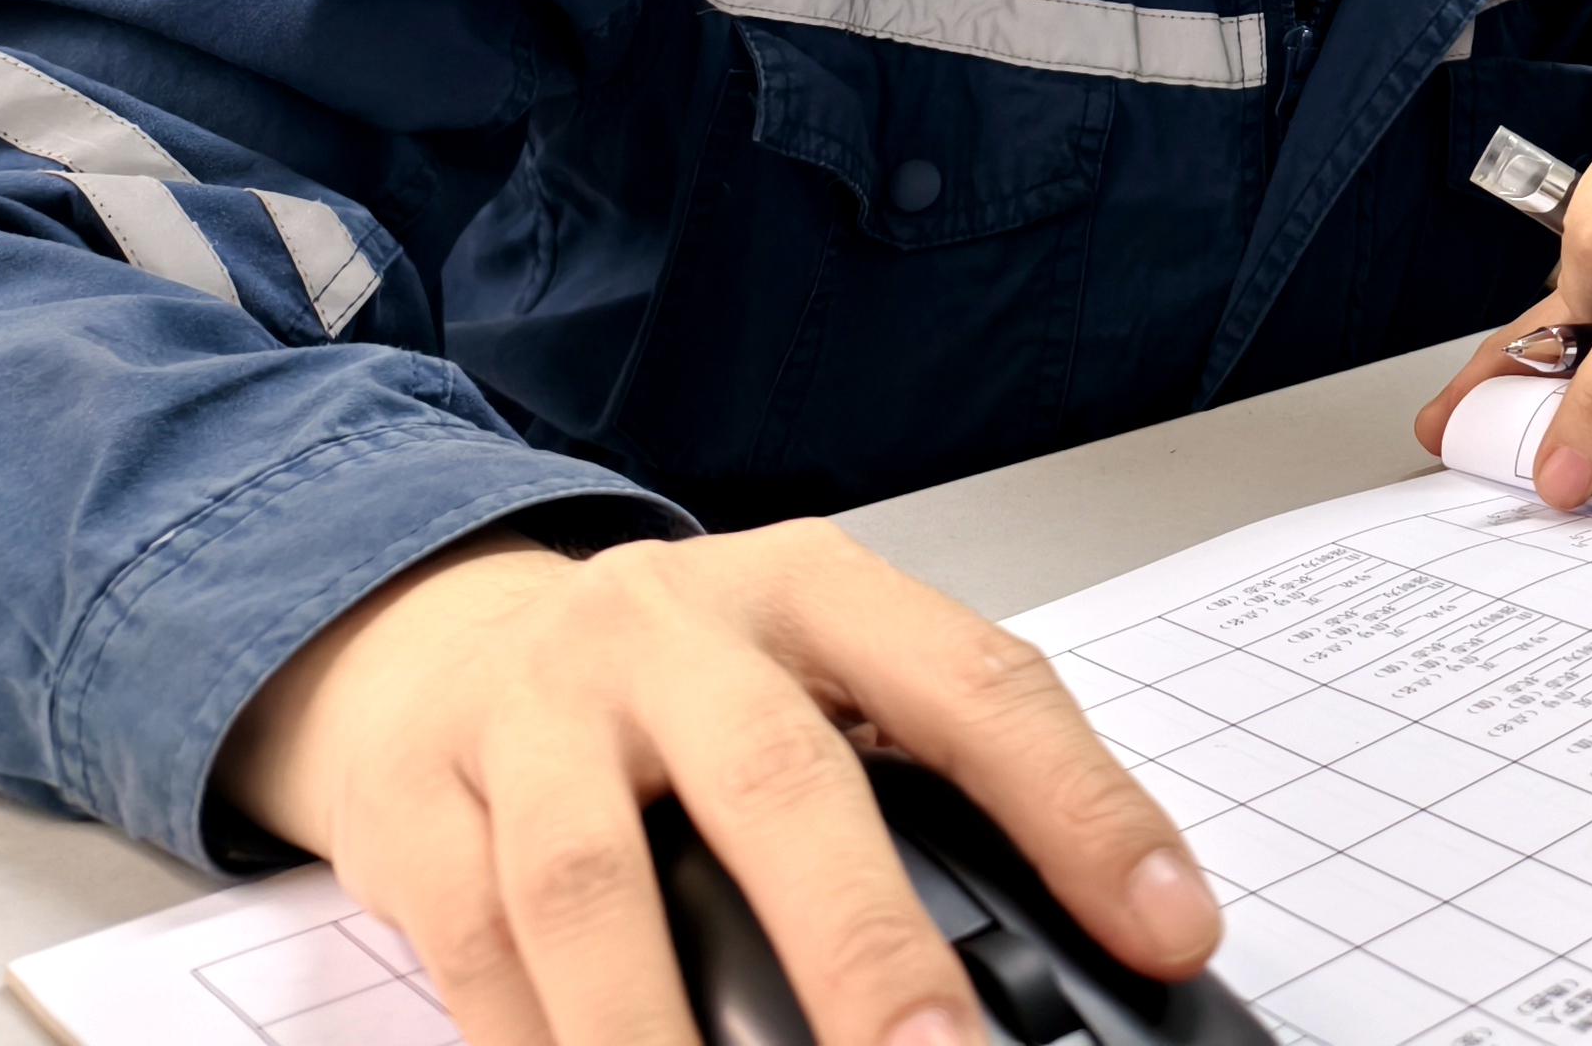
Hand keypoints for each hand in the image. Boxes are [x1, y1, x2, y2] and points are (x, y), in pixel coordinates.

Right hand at [214, 519, 1216, 1045]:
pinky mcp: (421, 805)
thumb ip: (919, 782)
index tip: (1171, 927)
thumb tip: (1087, 945)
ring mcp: (537, 715)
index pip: (975, 683)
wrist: (437, 641)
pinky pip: (481, 948)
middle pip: (783, 777)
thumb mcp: (807, 680)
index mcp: (813, 589)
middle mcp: (676, 631)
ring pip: (598, 883)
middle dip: (865, 937)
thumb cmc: (670, 683)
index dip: (1083, 807)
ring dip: (668, 1031)